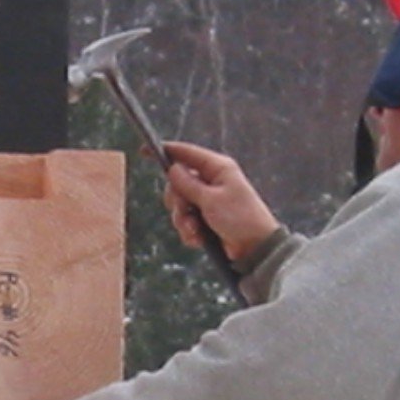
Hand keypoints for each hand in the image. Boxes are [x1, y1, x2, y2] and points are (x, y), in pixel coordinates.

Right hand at [160, 141, 278, 262]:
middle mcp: (211, 181)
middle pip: (177, 182)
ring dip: (183, 220)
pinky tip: (199, 238)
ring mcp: (208, 200)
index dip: (165, 152)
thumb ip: (189, 184)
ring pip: (179, 205)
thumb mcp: (211, 200)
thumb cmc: (241, 218)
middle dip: (177, 201)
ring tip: (195, 230)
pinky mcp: (206, 218)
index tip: (144, 151)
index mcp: (217, 168)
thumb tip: (172, 169)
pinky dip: (189, 231)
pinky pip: (186, 221)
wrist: (255, 248)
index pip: (186, 153)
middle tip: (185, 211)